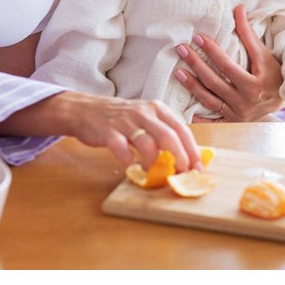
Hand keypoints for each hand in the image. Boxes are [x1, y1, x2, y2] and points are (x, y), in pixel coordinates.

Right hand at [44, 91, 201, 171]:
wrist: (85, 110)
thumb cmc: (121, 118)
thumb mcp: (146, 118)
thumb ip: (164, 133)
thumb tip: (188, 158)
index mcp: (157, 109)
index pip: (181, 129)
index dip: (192, 150)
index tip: (198, 169)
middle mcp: (143, 112)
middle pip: (168, 136)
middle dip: (179, 158)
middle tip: (182, 174)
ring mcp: (125, 121)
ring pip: (147, 142)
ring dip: (155, 162)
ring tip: (157, 174)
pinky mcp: (107, 131)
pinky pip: (120, 147)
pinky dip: (128, 159)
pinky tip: (131, 165)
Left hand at [173, 5, 284, 121]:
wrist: (282, 101)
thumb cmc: (273, 75)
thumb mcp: (264, 55)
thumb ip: (249, 34)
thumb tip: (238, 8)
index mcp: (254, 85)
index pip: (227, 66)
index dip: (212, 51)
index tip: (198, 37)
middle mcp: (245, 102)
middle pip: (214, 82)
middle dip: (196, 65)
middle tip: (181, 50)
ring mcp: (237, 114)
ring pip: (209, 100)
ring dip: (192, 86)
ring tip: (178, 72)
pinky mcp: (232, 122)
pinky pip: (212, 121)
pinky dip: (200, 117)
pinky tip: (185, 110)